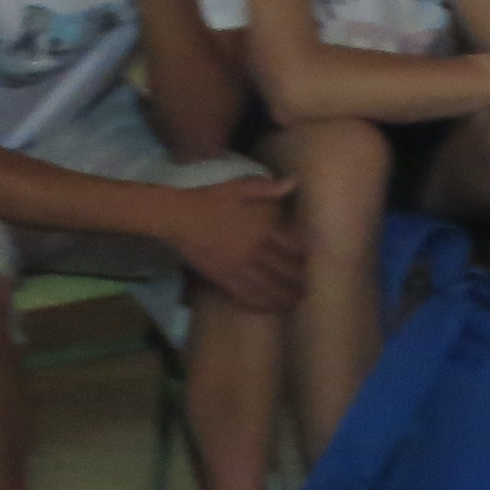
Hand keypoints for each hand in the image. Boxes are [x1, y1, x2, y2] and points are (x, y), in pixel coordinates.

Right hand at [169, 171, 303, 310]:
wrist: (176, 215)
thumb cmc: (207, 198)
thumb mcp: (238, 187)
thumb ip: (267, 188)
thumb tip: (293, 181)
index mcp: (262, 229)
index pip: (293, 246)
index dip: (305, 255)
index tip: (313, 261)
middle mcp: (255, 252)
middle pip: (285, 271)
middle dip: (299, 280)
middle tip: (310, 288)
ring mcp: (239, 268)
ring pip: (270, 287)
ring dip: (286, 296)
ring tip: (297, 302)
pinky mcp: (223, 278)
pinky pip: (247, 295)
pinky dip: (262, 303)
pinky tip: (270, 307)